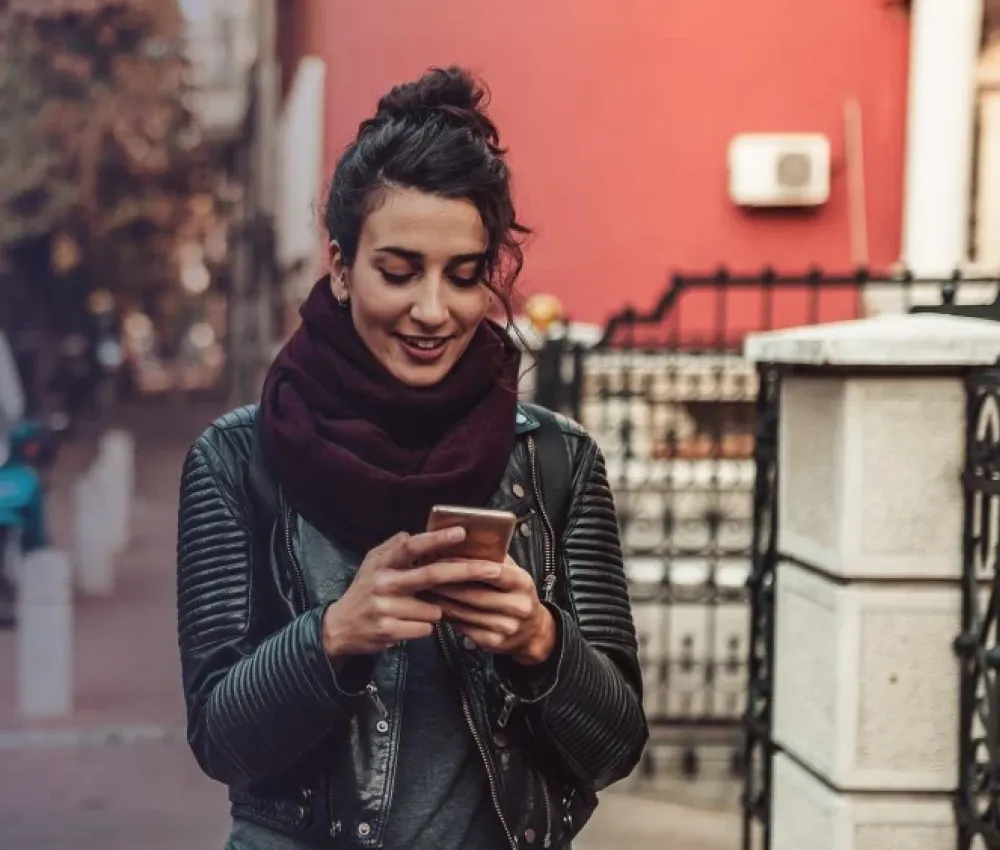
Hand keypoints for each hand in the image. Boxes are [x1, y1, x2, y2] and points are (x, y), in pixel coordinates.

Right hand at [321, 529, 503, 658]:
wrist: (340, 627)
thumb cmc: (365, 591)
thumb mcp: (372, 563)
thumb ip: (393, 547)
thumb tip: (413, 533)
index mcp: (382, 563)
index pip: (412, 546)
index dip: (437, 539)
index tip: (462, 532)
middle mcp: (383, 583)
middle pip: (433, 575)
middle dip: (466, 571)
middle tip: (493, 568)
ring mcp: (386, 608)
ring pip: (434, 609)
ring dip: (436, 610)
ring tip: (415, 610)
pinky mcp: (390, 631)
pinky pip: (426, 628)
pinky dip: (424, 627)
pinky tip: (408, 624)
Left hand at [425, 556, 556, 665]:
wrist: (533, 631)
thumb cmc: (516, 593)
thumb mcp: (514, 573)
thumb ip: (494, 559)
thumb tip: (464, 541)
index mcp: (523, 583)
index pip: (493, 572)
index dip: (466, 566)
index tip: (442, 560)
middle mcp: (518, 606)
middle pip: (475, 595)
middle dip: (447, 586)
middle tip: (424, 577)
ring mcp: (507, 627)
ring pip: (467, 613)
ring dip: (443, 602)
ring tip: (425, 591)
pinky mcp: (495, 643)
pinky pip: (466, 629)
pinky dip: (449, 618)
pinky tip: (437, 609)